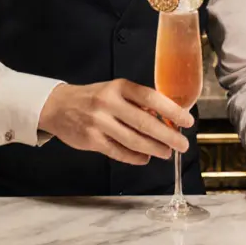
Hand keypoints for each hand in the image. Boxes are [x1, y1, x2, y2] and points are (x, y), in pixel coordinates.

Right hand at [39, 79, 192, 165]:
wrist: (58, 106)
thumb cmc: (94, 98)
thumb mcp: (115, 90)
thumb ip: (137, 102)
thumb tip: (167, 118)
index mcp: (119, 87)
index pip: (151, 98)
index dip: (172, 110)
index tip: (187, 121)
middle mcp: (109, 103)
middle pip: (145, 122)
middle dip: (168, 136)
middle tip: (182, 144)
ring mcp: (99, 122)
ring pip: (133, 140)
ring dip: (154, 148)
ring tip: (166, 153)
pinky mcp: (91, 140)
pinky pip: (119, 152)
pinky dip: (135, 157)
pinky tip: (145, 158)